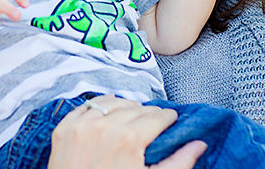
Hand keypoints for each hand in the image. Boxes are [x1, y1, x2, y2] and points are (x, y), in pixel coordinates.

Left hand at [48, 96, 206, 168]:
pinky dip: (100, 106)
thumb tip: (198, 145)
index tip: (171, 120)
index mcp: (128, 140)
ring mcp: (82, 126)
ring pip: (113, 102)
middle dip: (149, 114)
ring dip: (126, 107)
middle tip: (155, 122)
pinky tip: (109, 111)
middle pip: (137, 108)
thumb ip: (178, 163)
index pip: (157, 117)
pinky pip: (87, 105)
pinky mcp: (65, 128)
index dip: (167, 118)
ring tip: (133, 116)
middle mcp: (104, 127)